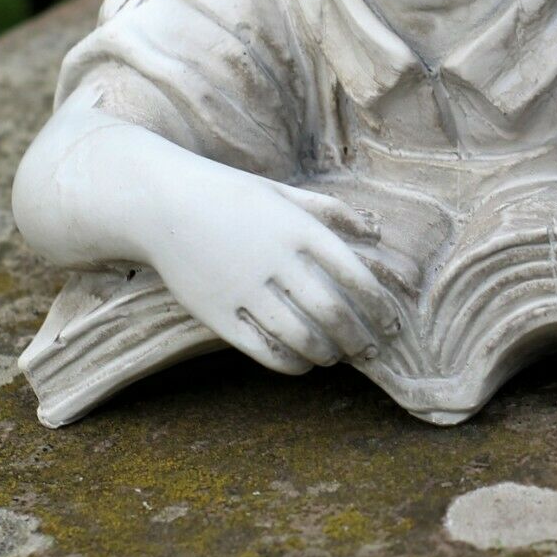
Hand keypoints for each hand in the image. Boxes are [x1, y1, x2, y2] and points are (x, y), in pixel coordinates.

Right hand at [142, 161, 401, 374]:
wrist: (163, 204)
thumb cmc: (230, 195)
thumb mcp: (283, 193)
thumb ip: (330, 212)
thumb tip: (376, 231)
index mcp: (297, 228)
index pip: (353, 274)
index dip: (379, 305)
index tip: (392, 323)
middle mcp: (275, 260)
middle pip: (331, 312)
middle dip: (359, 337)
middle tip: (371, 350)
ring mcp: (245, 289)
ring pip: (299, 336)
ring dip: (327, 353)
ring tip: (336, 356)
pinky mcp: (218, 315)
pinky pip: (262, 350)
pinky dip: (290, 363)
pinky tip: (302, 363)